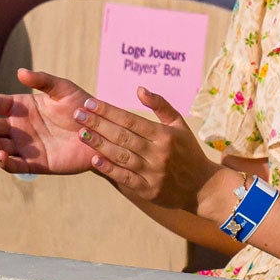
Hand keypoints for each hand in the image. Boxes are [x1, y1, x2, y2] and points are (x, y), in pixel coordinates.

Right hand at [0, 69, 98, 174]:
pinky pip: (16, 165)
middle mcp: (19, 128)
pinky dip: (5, 163)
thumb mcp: (64, 90)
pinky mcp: (36, 164)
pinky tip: (0, 156)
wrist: (102, 132)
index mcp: (22, 108)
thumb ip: (43, 81)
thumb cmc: (82, 107)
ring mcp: (25, 146)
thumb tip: (20, 72)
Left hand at [72, 87, 220, 210]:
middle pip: (123, 136)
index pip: (131, 120)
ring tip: (80, 133)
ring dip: (99, 144)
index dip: (109, 111)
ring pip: (121, 156)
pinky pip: (125, 178)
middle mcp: (158, 153)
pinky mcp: (149, 190)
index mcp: (165, 135)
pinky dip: (109, 168)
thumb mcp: (179, 125)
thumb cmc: (188, 151)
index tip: (90, 102)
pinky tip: (94, 159)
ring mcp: (153, 173)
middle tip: (77, 114)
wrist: (202, 186)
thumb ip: (160, 105)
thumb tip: (139, 89)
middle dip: (98, 124)